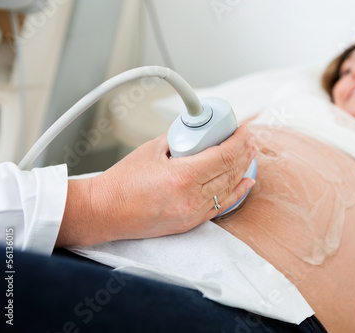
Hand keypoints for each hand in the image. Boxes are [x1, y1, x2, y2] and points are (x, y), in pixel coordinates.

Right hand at [57, 125, 256, 246]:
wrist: (105, 212)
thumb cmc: (122, 182)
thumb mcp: (152, 150)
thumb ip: (179, 139)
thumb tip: (197, 131)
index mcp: (183, 176)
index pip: (224, 155)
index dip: (239, 141)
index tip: (244, 131)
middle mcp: (192, 198)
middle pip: (231, 171)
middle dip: (244, 152)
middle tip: (249, 139)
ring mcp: (193, 213)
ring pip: (229, 188)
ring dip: (242, 169)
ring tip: (249, 154)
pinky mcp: (191, 223)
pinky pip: (221, 206)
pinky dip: (237, 192)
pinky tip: (246, 181)